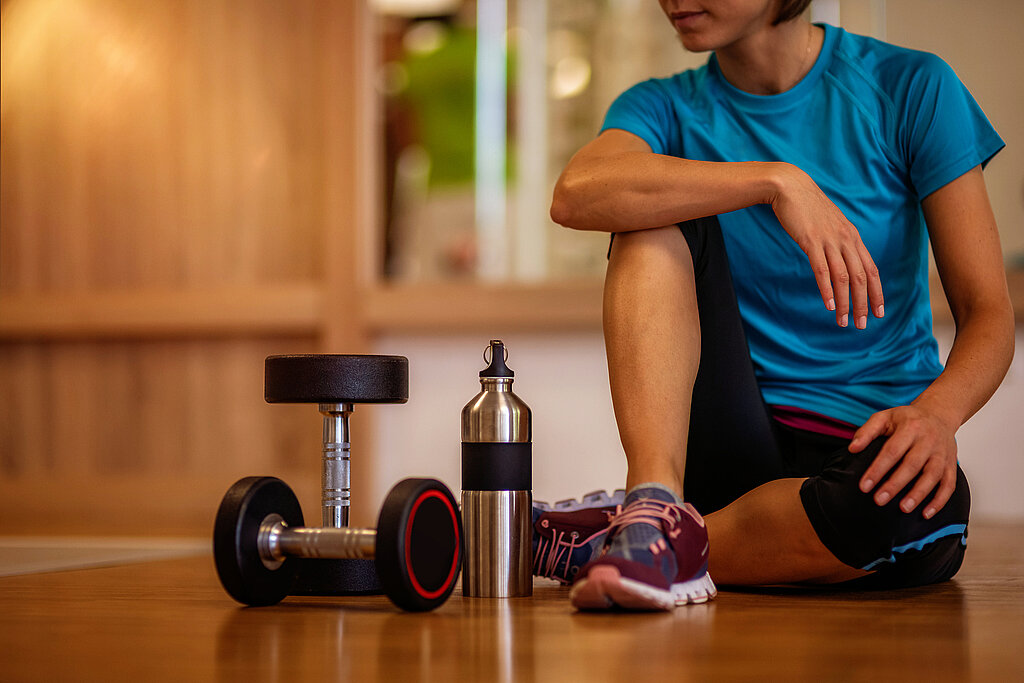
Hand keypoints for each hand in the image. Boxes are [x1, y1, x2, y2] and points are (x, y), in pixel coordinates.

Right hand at [769, 164, 884, 328]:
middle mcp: (846, 240)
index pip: (871, 270)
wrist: (790, 187)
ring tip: (842, 321)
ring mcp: (829, 240)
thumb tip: (840, 259)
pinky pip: (822, 270)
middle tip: (861, 324)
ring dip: (845, 302)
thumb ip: (838, 241)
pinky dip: (827, 289)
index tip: (879, 312)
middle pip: (861, 277)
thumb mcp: (830, 224)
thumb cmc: (808, 206)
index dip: (877, 293)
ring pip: (844, 277)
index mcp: (852, 237)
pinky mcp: (811, 241)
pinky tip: (828, 304)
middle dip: (863, 304)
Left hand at [849, 405, 958, 518]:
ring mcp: (942, 454)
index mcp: (910, 428)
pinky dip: (939, 501)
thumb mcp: (885, 417)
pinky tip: (927, 513)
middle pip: (912, 465)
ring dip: (918, 494)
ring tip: (904, 508)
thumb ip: (867, 431)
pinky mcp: (951, 465)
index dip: (878, 469)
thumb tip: (852, 448)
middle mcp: (928, 441)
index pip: (892, 451)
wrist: (938, 414)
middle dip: (895, 484)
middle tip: (879, 500)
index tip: (864, 486)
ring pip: (932, 476)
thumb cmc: (908, 419)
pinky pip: (949, 484)